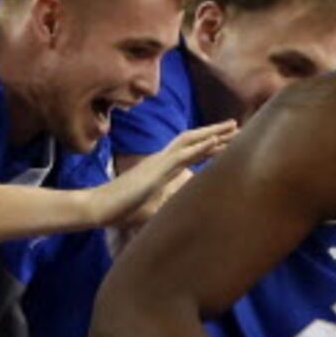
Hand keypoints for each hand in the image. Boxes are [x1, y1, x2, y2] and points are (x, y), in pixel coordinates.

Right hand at [87, 120, 237, 228]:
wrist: (99, 208)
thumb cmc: (122, 210)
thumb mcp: (153, 207)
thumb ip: (169, 202)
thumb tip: (185, 208)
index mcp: (162, 168)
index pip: (190, 152)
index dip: (209, 145)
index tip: (227, 141)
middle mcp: (162, 160)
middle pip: (193, 140)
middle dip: (215, 133)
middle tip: (236, 126)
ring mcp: (159, 162)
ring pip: (191, 142)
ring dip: (213, 133)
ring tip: (232, 127)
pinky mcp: (156, 169)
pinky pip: (182, 154)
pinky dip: (200, 146)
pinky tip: (216, 140)